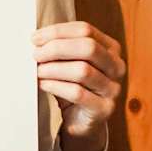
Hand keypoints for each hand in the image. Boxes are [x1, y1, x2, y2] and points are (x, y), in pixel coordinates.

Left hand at [32, 21, 125, 150]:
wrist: (81, 121)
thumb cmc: (73, 87)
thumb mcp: (69, 63)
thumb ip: (61, 48)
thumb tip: (37, 40)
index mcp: (110, 48)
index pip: (85, 30)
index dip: (58, 32)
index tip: (35, 38)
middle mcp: (116, 66)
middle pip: (88, 47)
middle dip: (56, 48)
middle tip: (36, 54)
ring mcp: (113, 88)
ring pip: (82, 71)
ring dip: (54, 69)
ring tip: (38, 71)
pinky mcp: (104, 108)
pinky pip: (77, 93)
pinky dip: (56, 86)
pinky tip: (44, 84)